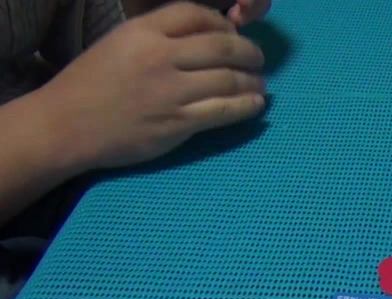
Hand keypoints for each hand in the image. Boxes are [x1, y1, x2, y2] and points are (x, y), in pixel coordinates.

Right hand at [37, 2, 265, 170]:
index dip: (223, 23)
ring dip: (253, 80)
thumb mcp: (119, 43)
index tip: (233, 34)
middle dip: (249, 51)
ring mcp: (171, 91)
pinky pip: (226, 110)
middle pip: (223, 46)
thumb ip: (158, 36)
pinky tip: (256, 103)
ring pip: (230, 79)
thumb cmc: (90, 83)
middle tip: (257, 59)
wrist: (65, 125)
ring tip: (260, 83)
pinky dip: (248, 105)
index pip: (197, 13)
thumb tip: (206, 36)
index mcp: (142, 31)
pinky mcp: (178, 123)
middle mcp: (160, 56)